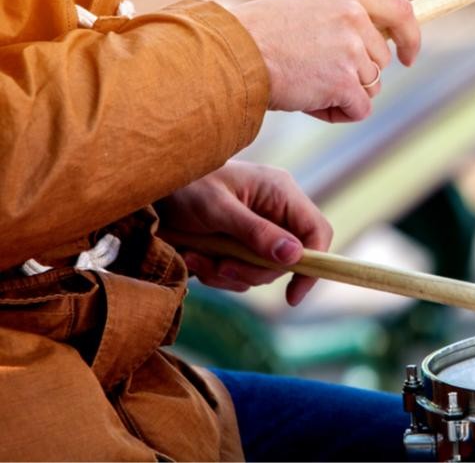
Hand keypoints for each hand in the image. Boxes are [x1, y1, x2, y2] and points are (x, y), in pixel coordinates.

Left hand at [157, 161, 331, 305]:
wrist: (152, 189)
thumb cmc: (185, 186)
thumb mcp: (218, 209)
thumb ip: (256, 232)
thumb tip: (294, 257)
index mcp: (281, 193)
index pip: (317, 232)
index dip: (314, 263)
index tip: (294, 294)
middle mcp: (275, 213)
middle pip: (288, 260)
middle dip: (253, 270)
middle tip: (222, 267)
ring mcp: (258, 231)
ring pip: (262, 272)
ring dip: (229, 273)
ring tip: (198, 257)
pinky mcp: (239, 246)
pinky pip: (241, 274)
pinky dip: (217, 274)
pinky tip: (195, 257)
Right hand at [232, 0, 420, 122]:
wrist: (232, 54)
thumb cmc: (259, 32)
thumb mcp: (304, 2)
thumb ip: (341, 11)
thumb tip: (372, 31)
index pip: (401, 10)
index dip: (411, 37)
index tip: (407, 58)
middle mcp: (353, 16)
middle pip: (381, 60)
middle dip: (356, 75)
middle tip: (316, 74)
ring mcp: (350, 48)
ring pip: (371, 86)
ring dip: (344, 94)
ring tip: (306, 85)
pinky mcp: (343, 80)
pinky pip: (360, 109)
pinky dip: (339, 113)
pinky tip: (310, 103)